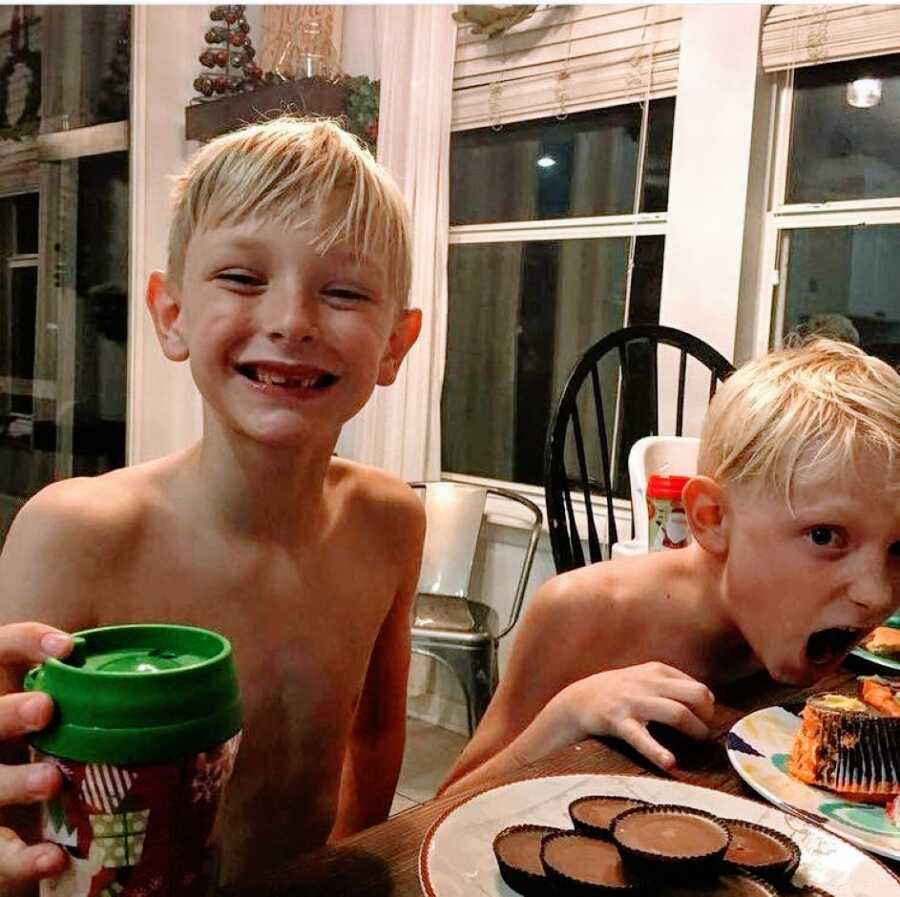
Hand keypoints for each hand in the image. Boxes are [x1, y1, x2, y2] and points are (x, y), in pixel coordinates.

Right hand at [0, 623, 72, 885]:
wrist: (17, 827)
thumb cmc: (56, 752)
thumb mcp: (68, 717)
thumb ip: (97, 699)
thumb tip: (180, 689)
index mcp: (4, 698)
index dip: (26, 642)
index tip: (69, 647)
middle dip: (6, 713)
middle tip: (45, 709)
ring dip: (14, 782)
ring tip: (52, 781)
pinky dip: (21, 860)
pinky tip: (54, 857)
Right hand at [552, 662, 714, 770]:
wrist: (580, 699)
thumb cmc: (620, 692)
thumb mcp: (645, 678)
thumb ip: (672, 684)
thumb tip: (708, 700)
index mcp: (657, 671)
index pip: (698, 687)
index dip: (707, 708)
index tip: (702, 721)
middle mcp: (648, 683)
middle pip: (695, 694)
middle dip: (707, 716)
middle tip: (702, 732)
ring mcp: (633, 702)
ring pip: (676, 713)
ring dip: (694, 731)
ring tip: (697, 743)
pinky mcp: (619, 722)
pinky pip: (641, 738)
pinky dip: (657, 752)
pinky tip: (669, 763)